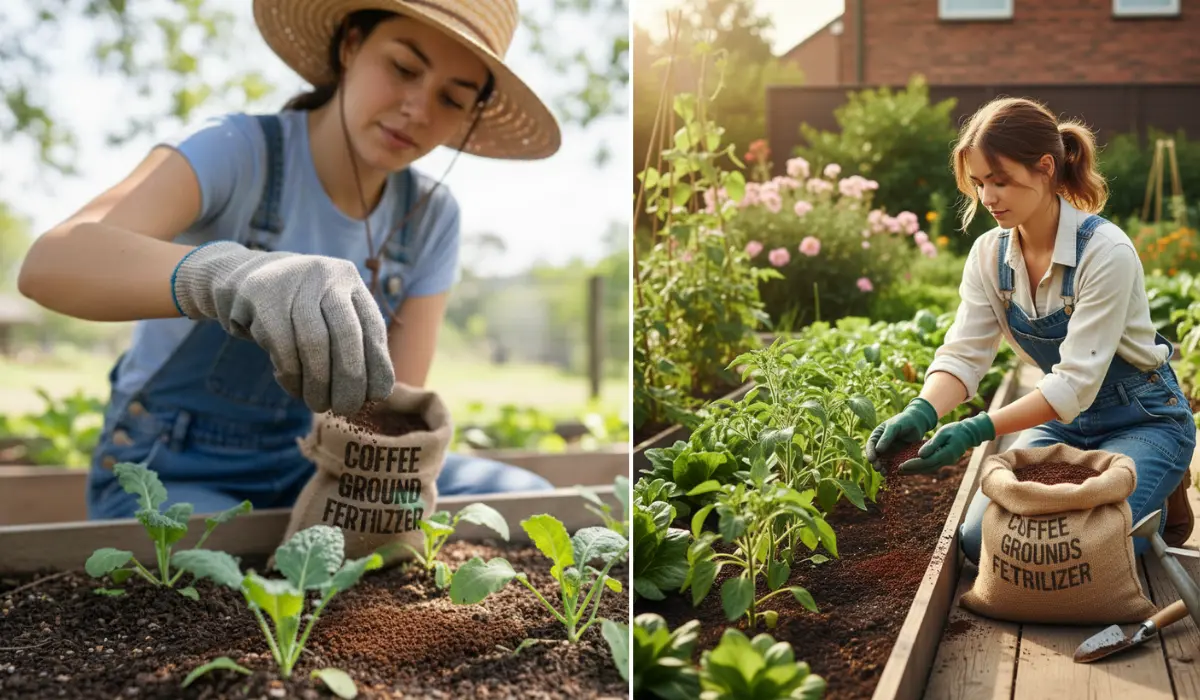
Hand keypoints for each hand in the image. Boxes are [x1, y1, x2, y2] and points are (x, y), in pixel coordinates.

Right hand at [172, 241, 394, 414]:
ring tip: (319, 405)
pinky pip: (283, 347)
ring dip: (318, 383)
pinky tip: (295, 389)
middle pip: (346, 335)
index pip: (372, 326)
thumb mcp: (326, 313)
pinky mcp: (262, 298)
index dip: (378, 364)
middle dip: (350, 379)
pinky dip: (292, 376)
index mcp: (348, 280)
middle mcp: (325, 275)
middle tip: (347, 408)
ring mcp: (292, 283)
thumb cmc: (295, 311)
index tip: (379, 395)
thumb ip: (351, 342)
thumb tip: (379, 391)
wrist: (240, 281)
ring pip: (314, 343)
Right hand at [865, 397, 938, 468]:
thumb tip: (877, 450)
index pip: (870, 445)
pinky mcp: (897, 456)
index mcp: (877, 436)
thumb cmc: (904, 421)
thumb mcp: (894, 427)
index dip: (870, 453)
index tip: (872, 460)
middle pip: (875, 456)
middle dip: (875, 463)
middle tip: (878, 468)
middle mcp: (881, 444)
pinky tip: (893, 473)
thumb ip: (886, 437)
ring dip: (882, 468)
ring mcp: (889, 451)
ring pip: (883, 462)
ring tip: (884, 473)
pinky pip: (893, 464)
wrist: (917, 423)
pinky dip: (892, 469)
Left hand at [897, 412, 994, 473]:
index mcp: (946, 454)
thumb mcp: (943, 433)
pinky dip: (921, 467)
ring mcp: (946, 462)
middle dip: (911, 470)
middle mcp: (946, 461)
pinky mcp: (945, 460)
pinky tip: (911, 467)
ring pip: (928, 469)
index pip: (927, 462)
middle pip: (926, 468)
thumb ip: (932, 444)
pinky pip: (931, 466)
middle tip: (897, 471)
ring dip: (915, 471)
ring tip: (901, 471)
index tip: (901, 465)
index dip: (913, 465)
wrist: (969, 433)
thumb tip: (920, 455)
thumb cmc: (956, 430)